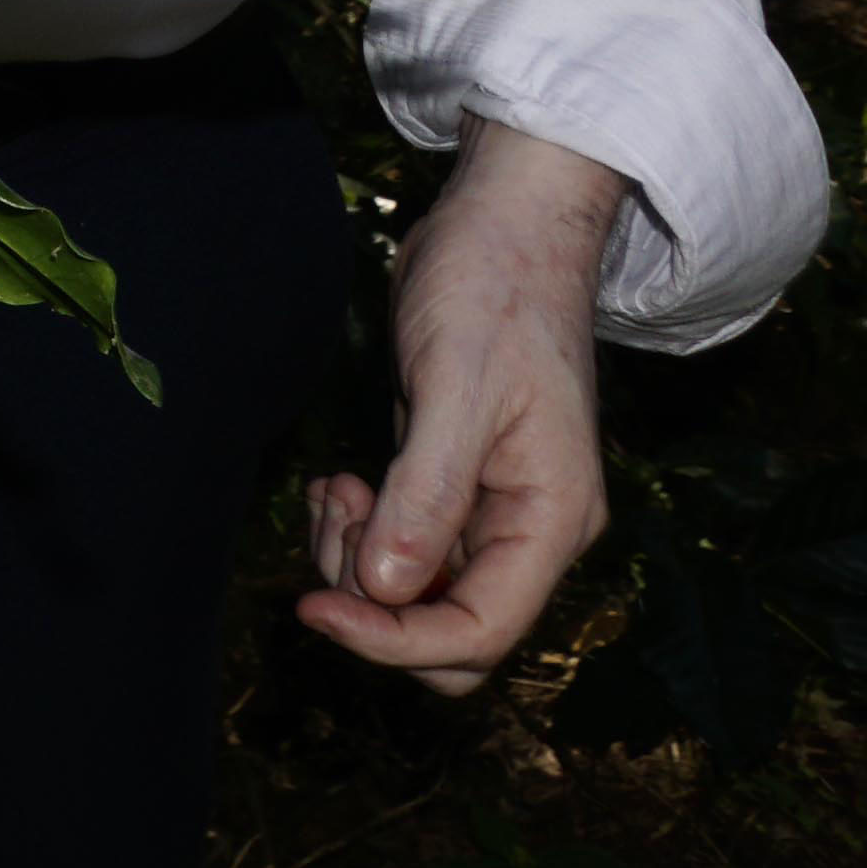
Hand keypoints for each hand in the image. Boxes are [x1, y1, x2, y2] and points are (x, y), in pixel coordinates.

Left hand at [298, 118, 625, 696]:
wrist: (503, 227)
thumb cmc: (493, 291)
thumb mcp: (456, 386)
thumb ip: (427, 491)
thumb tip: (388, 586)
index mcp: (551, 521)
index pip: (480, 633)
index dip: (393, 639)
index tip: (315, 606)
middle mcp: (528, 529)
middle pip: (449, 631)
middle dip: (374, 601)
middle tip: (330, 520)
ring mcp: (490, 508)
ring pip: (415, 590)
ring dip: (356, 559)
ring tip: (332, 486)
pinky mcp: (451, 481)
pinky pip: (400, 544)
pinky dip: (359, 529)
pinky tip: (339, 480)